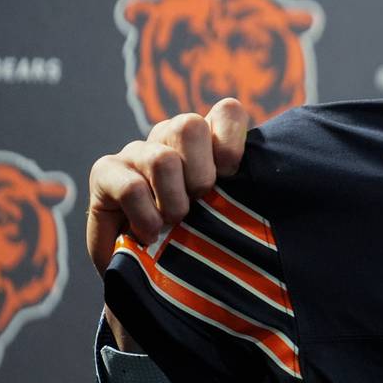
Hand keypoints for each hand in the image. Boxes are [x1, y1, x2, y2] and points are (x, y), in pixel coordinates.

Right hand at [87, 98, 250, 349]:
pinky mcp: (105, 172)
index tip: (233, 175)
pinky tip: (150, 233)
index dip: (231, 140)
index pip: (226, 110)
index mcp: (206, 139)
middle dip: (201, 173)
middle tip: (201, 204)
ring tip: (176, 223)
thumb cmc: (200, 237)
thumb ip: (246, 190)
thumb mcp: (230, 211)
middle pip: (188, 125)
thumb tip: (276, 184)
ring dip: (174, 199)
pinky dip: (145, 214)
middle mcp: (170, 137)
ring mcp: (137, 151)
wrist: (151, 272)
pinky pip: (128, 184)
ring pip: (161, 157)